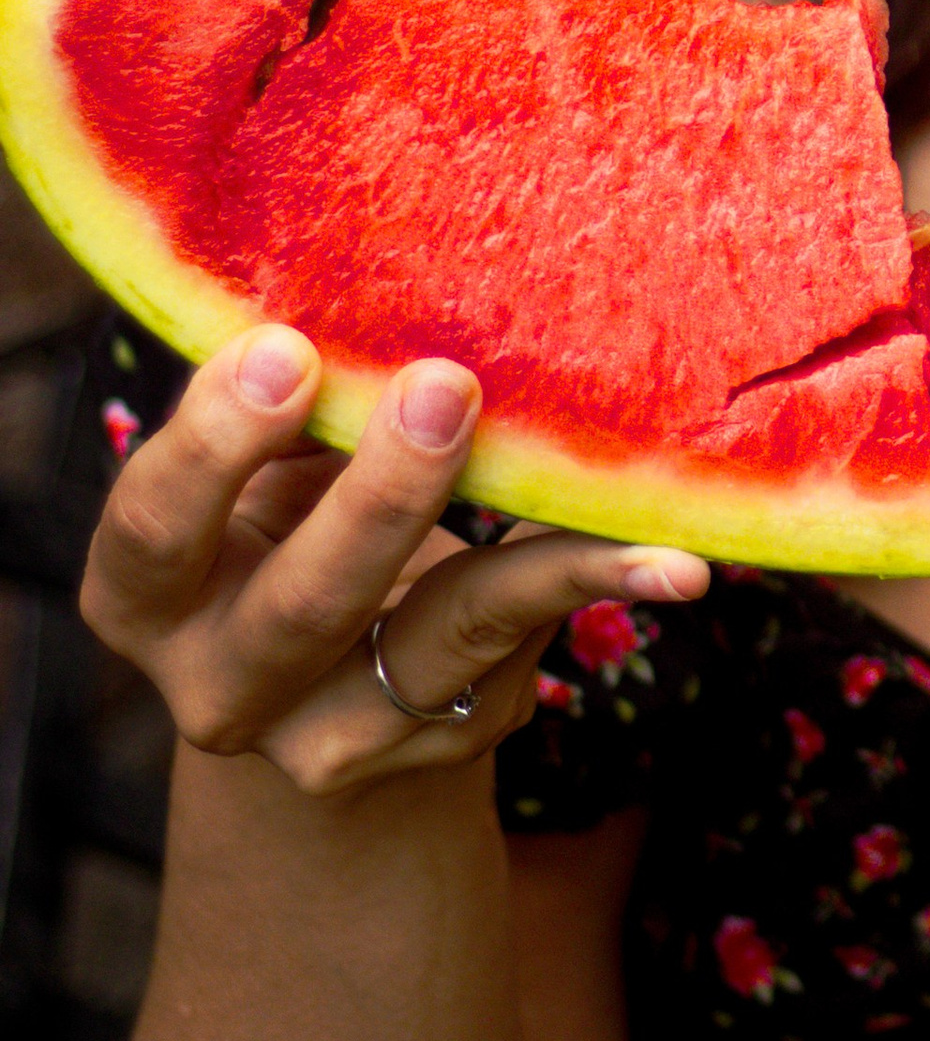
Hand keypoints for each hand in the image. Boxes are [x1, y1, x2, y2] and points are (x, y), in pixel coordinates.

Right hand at [82, 322, 707, 796]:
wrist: (327, 687)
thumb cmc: (287, 521)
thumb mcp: (264, 472)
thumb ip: (294, 411)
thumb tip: (381, 293)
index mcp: (145, 596)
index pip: (155, 527)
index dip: (214, 444)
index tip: (287, 348)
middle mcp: (220, 688)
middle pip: (302, 605)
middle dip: (380, 494)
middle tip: (448, 384)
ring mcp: (330, 740)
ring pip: (434, 644)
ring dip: (533, 563)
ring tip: (618, 504)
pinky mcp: (435, 747)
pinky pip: (520, 653)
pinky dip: (590, 585)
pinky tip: (674, 560)